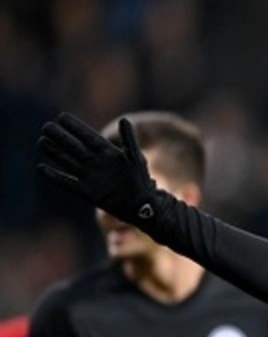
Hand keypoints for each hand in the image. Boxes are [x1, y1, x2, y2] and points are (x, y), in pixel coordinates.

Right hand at [37, 113, 158, 224]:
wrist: (142, 205)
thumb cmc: (140, 179)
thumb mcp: (135, 157)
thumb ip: (129, 139)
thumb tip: (125, 120)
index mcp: (107, 152)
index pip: (87, 136)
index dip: (75, 127)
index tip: (62, 116)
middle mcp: (95, 162)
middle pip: (74, 147)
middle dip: (60, 136)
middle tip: (47, 126)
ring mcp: (90, 176)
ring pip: (68, 161)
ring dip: (55, 152)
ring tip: (42, 141)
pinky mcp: (87, 192)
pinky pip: (67, 183)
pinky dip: (55, 176)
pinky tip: (41, 168)